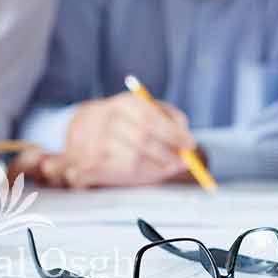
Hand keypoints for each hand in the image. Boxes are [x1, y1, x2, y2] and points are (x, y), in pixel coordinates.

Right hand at [38, 93, 195, 188]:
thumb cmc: (130, 123)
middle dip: (167, 152)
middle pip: (142, 138)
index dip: (173, 133)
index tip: (191, 144)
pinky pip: (120, 173)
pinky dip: (138, 174)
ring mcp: (95, 141)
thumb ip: (173, 124)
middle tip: (183, 161)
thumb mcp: (151, 111)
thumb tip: (188, 148)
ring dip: (156, 167)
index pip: (150, 117)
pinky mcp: (89, 162)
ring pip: (133, 159)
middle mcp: (107, 119)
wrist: (86, 130)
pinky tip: (145, 170)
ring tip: (166, 167)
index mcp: (125, 103)